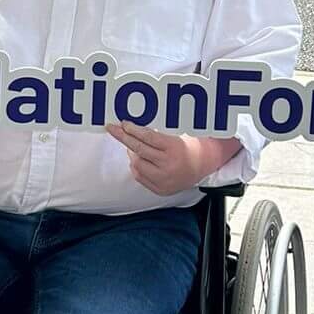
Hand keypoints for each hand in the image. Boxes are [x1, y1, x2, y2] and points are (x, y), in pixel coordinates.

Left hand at [106, 124, 238, 195]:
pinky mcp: (160, 189)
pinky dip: (136, 166)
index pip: (148, 137)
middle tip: (113, 129)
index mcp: (174, 149)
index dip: (133, 130)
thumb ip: (156, 134)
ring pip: (136, 164)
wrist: (201, 168)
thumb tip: (132, 127)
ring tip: (132, 145)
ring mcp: (163, 179)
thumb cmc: (187, 147)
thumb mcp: (176, 136)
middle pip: (139, 150)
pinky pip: (139, 176)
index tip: (123, 124)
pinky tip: (139, 159)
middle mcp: (168, 165)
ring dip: (131, 152)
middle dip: (123, 137)